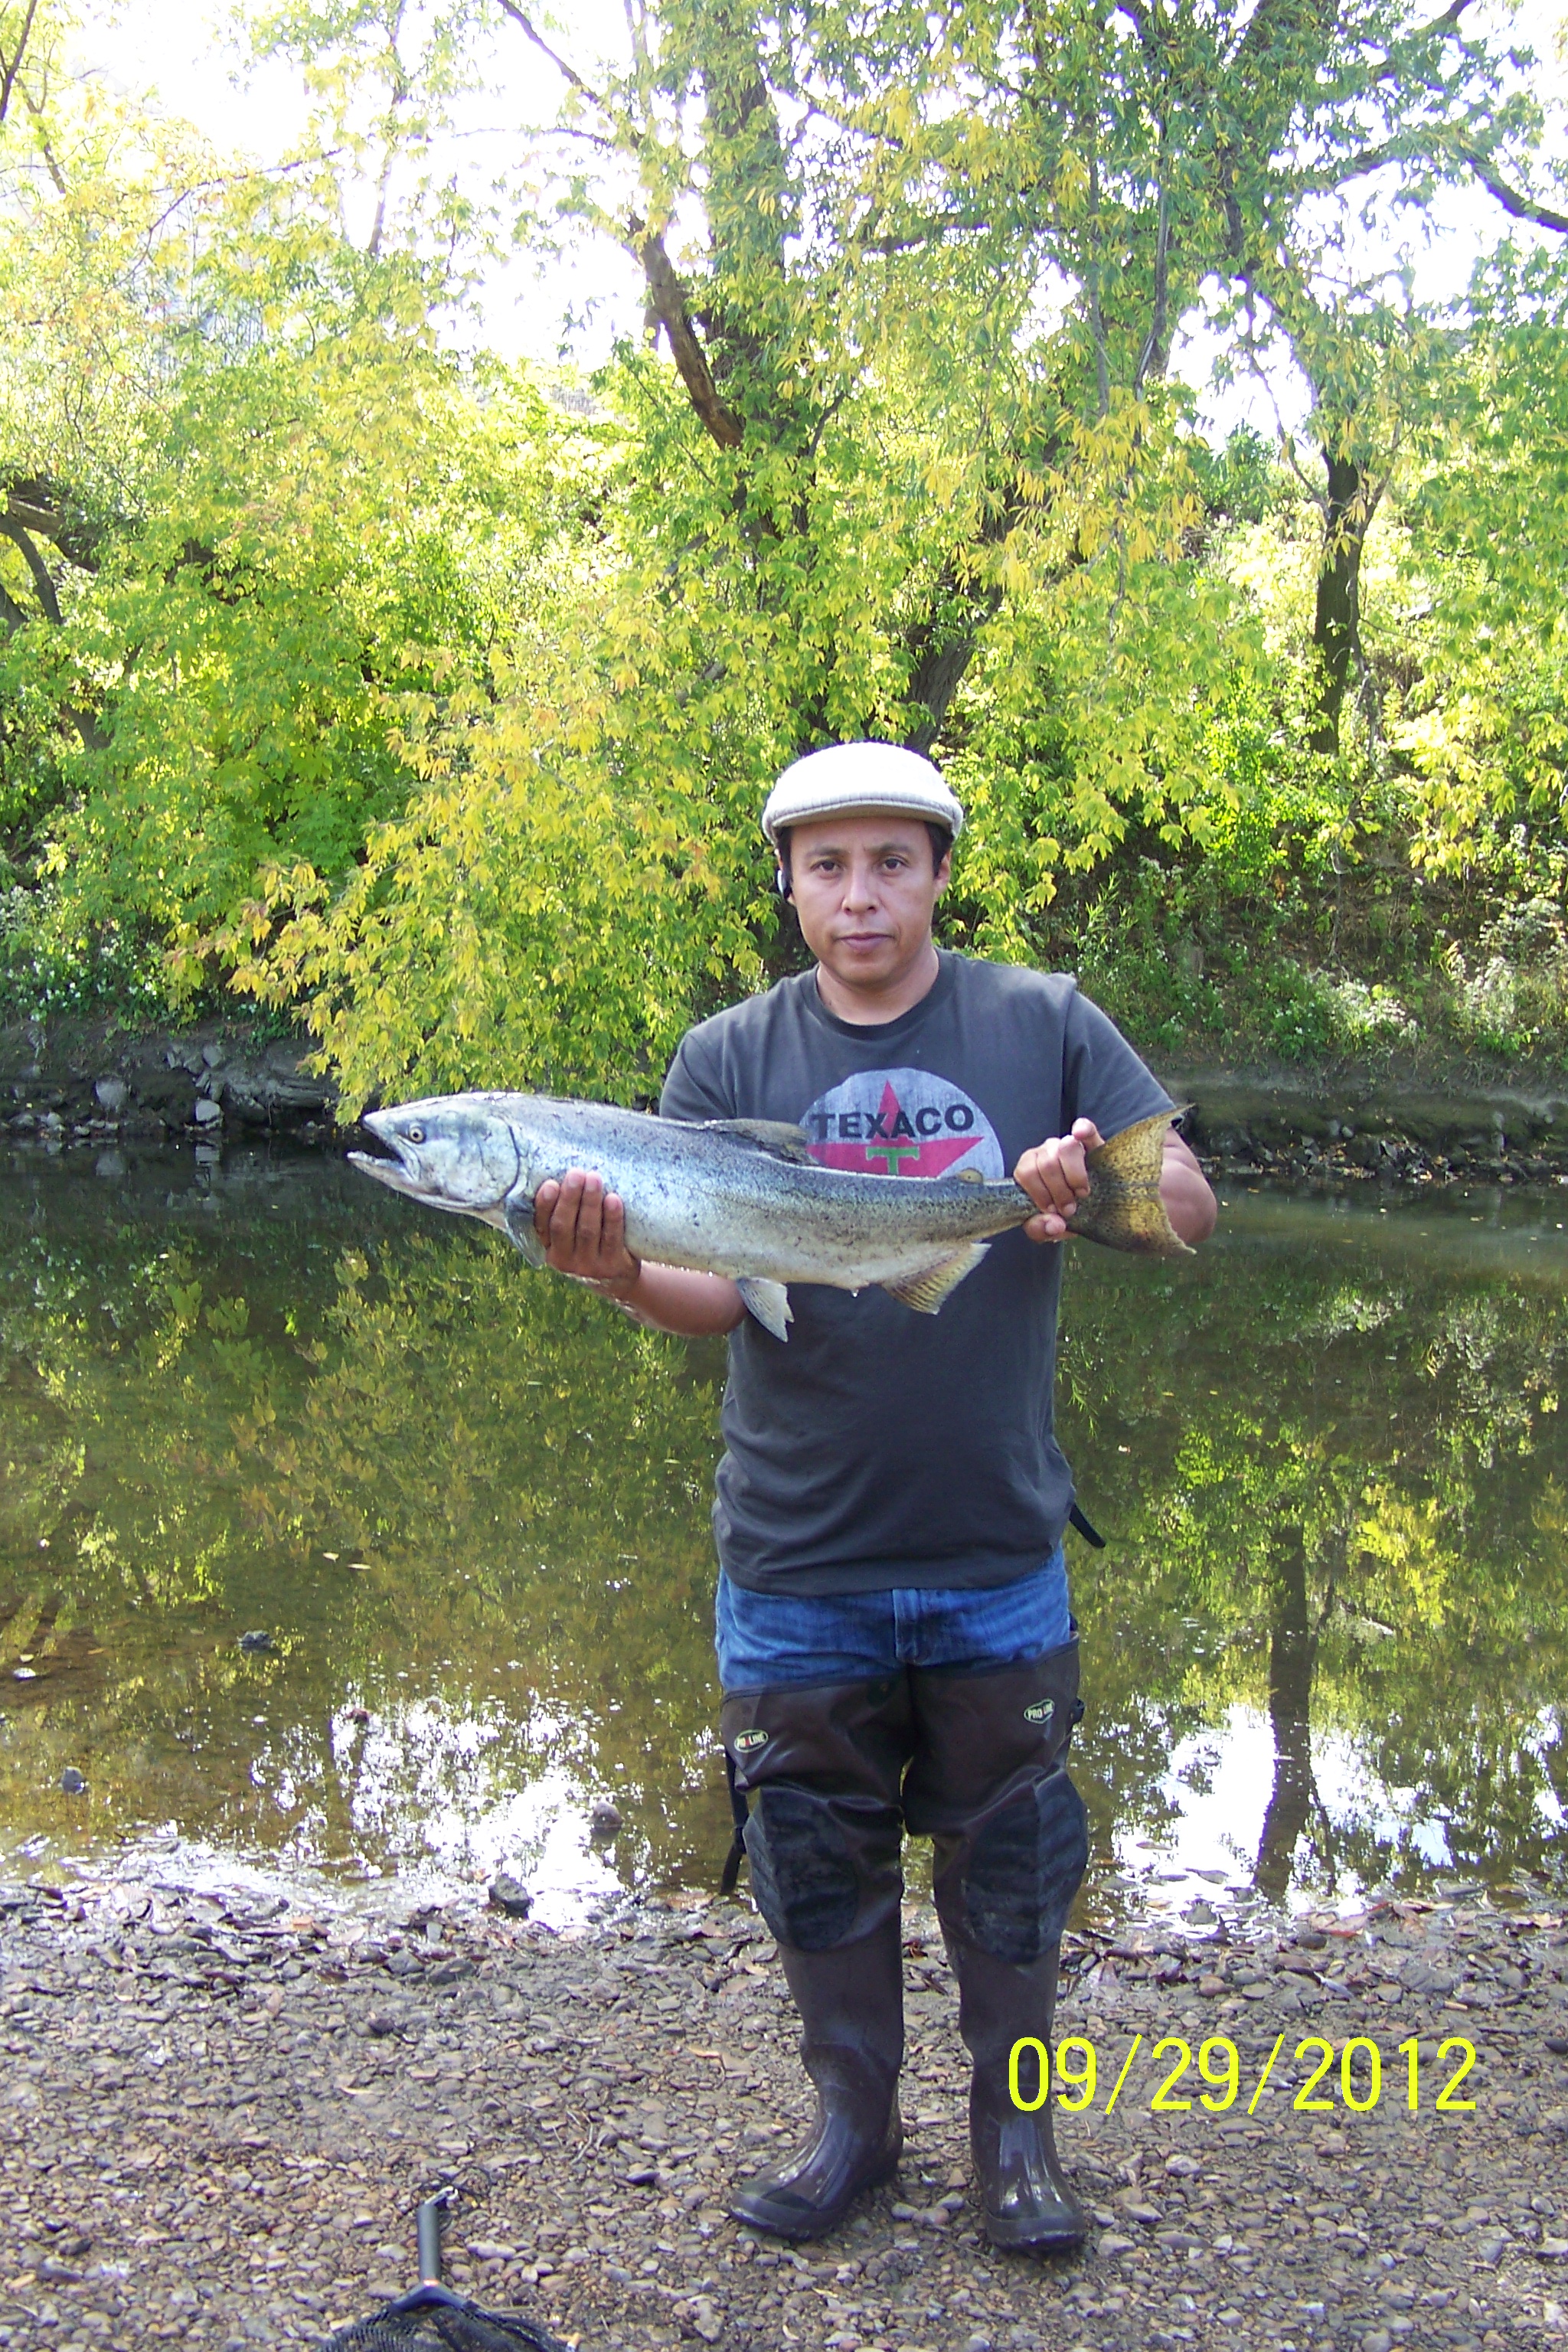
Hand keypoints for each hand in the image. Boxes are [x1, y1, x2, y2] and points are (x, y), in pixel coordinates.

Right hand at [533, 1170, 641, 1294]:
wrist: (616, 1280)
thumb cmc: (589, 1247)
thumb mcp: (570, 1239)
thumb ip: (564, 1215)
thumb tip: (560, 1171)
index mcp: (550, 1249)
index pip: (542, 1226)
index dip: (544, 1205)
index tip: (550, 1184)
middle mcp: (565, 1260)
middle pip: (563, 1226)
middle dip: (570, 1198)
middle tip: (577, 1173)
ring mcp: (588, 1265)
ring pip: (587, 1230)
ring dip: (590, 1202)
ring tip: (594, 1178)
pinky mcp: (612, 1266)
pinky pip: (612, 1239)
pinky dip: (613, 1218)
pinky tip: (613, 1199)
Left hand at [1013, 1119, 1104, 1242]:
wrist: (1090, 1209)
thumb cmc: (1063, 1215)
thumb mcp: (1047, 1227)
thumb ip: (1041, 1230)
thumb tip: (1054, 1224)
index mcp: (1029, 1170)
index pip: (1025, 1173)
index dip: (1040, 1194)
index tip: (1053, 1211)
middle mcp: (1045, 1153)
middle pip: (1046, 1163)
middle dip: (1059, 1191)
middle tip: (1070, 1209)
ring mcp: (1067, 1144)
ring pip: (1065, 1147)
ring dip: (1075, 1175)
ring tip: (1082, 1193)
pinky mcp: (1091, 1142)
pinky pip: (1085, 1128)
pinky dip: (1083, 1129)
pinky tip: (1080, 1134)